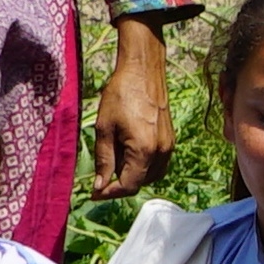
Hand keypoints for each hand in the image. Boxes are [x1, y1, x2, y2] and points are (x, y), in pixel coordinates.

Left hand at [90, 18, 174, 198]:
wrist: (143, 71)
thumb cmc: (121, 95)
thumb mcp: (105, 128)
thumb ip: (104, 160)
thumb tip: (100, 185)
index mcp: (144, 150)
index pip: (129, 185)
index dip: (110, 192)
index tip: (94, 191)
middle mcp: (161, 151)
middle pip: (141, 183)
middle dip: (120, 184)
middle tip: (100, 177)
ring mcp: (168, 146)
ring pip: (151, 175)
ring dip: (132, 176)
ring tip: (114, 163)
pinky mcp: (169, 139)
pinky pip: (157, 164)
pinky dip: (143, 166)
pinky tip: (128, 153)